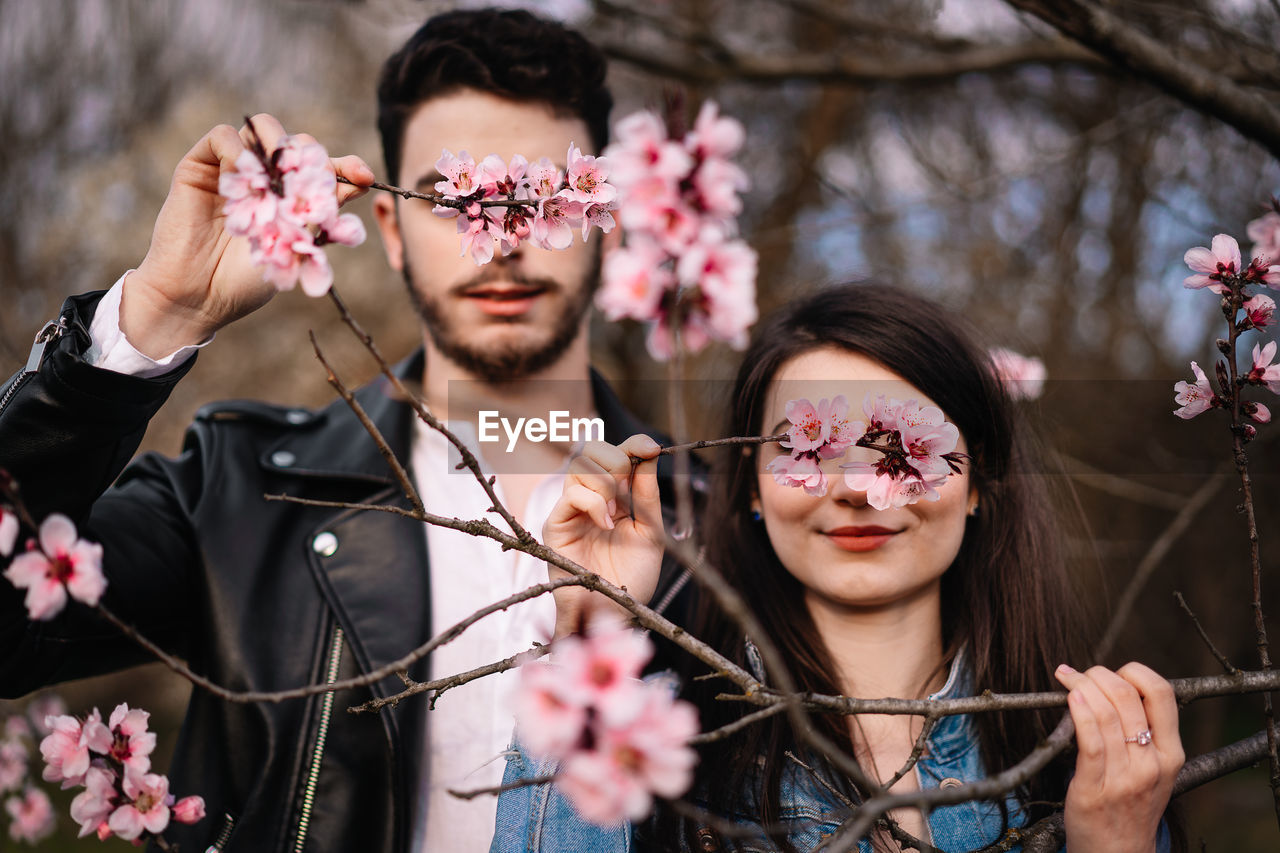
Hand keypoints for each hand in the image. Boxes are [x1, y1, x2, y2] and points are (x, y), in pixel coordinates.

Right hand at [123, 114, 373, 357]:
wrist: (199, 297)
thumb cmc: (248, 281)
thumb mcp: (297, 247)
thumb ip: (324, 213)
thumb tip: (362, 182)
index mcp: (292, 198)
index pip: (325, 169)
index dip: (348, 168)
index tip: (364, 177)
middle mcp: (266, 179)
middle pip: (298, 144)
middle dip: (312, 157)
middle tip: (312, 181)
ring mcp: (234, 170)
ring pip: (263, 128)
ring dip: (279, 145)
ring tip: (282, 175)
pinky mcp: (200, 166)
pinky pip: (222, 136)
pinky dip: (238, 148)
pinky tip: (248, 176)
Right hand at [543, 435, 664, 638]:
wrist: (614, 613)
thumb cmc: (631, 579)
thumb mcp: (651, 532)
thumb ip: (648, 495)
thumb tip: (651, 454)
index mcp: (614, 497)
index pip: (617, 454)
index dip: (633, 444)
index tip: (651, 447)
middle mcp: (590, 498)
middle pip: (592, 449)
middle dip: (616, 459)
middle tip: (628, 487)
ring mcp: (571, 510)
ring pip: (580, 466)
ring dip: (605, 483)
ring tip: (616, 514)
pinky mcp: (556, 525)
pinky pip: (572, 495)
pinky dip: (594, 503)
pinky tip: (605, 524)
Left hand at [1056, 662, 1183, 852]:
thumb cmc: (1130, 808)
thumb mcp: (1154, 771)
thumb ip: (1145, 735)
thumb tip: (1115, 687)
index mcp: (1171, 755)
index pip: (1162, 694)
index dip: (1135, 672)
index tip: (1114, 672)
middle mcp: (1152, 764)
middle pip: (1128, 698)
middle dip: (1099, 674)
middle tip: (1080, 672)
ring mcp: (1125, 778)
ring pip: (1106, 714)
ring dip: (1081, 685)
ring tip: (1067, 677)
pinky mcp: (1095, 788)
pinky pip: (1090, 741)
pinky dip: (1079, 712)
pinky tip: (1069, 697)